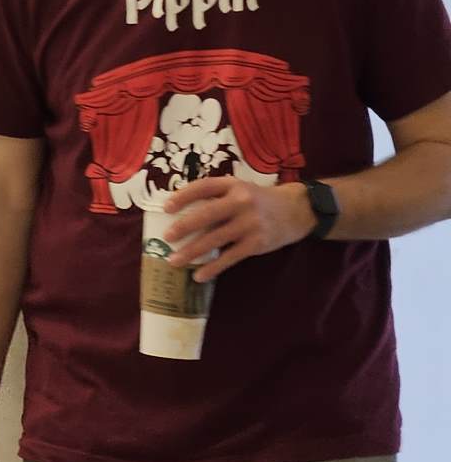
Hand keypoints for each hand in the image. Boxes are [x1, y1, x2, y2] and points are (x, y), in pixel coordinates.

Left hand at [163, 179, 314, 282]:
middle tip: (167, 237)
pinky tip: (199, 276)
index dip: (184, 196)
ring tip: (173, 261)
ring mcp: (250, 223)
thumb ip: (215, 197)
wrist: (296, 210)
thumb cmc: (257, 201)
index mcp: (233, 185)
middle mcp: (242, 202)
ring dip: (192, 252)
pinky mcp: (256, 243)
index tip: (166, 207)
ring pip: (215, 239)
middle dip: (184, 226)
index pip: (204, 187)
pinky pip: (230, 257)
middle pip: (208, 214)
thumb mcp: (239, 190)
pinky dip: (213, 268)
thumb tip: (177, 213)